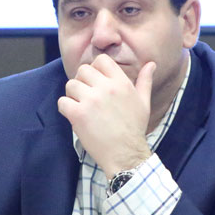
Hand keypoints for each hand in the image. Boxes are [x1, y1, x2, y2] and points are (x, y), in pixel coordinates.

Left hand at [57, 55, 154, 177]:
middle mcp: (106, 88)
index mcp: (121, 82)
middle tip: (86, 95)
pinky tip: (75, 116)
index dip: (95, 68)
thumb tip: (151, 64)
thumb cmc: (135, 129)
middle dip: (82, 81)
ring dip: (72, 95)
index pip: (101, 60)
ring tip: (81, 106)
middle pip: (82, 70)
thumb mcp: (144, 102)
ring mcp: (91, 101)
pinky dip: (65, 108)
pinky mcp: (79, 114)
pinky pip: (62, 102)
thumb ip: (145, 81)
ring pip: (70, 85)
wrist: (126, 154)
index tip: (96, 81)